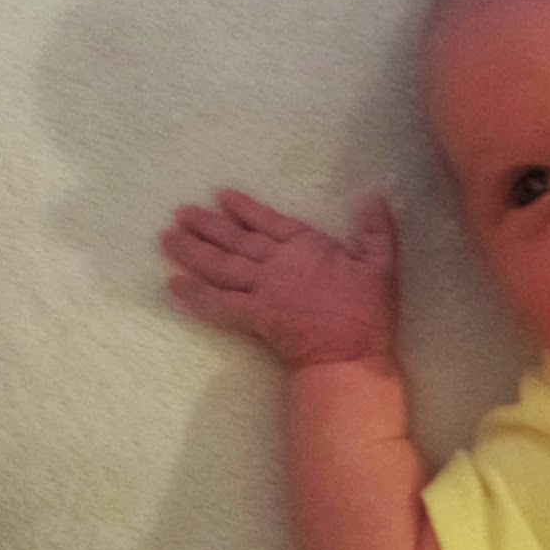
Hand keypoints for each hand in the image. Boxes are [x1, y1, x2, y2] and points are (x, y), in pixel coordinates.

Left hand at [161, 190, 397, 368]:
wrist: (349, 354)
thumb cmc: (367, 312)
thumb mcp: (381, 264)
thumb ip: (376, 229)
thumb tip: (374, 194)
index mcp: (305, 246)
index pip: (268, 221)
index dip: (243, 208)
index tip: (219, 196)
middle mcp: (277, 264)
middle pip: (234, 241)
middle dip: (205, 226)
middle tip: (180, 213)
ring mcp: (263, 291)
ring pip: (220, 267)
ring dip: (192, 252)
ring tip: (167, 238)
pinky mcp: (254, 317)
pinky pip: (218, 304)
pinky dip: (195, 295)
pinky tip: (173, 285)